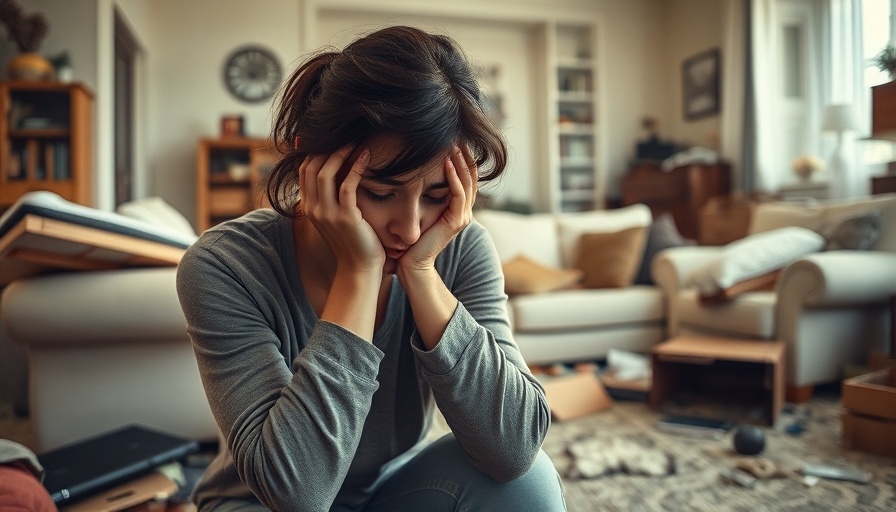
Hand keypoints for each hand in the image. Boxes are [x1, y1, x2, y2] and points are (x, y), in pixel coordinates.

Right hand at [299, 146, 384, 272]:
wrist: (360, 268)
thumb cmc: (354, 240)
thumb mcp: (337, 216)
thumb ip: (332, 196)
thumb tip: (336, 170)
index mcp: (309, 207)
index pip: (304, 170)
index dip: (315, 150)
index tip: (330, 137)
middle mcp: (314, 209)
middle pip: (311, 167)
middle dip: (326, 148)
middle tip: (345, 135)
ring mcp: (328, 214)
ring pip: (325, 173)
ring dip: (340, 153)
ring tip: (355, 142)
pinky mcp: (346, 218)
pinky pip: (347, 185)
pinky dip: (356, 168)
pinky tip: (366, 157)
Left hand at [398, 144, 477, 274]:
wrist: (412, 264)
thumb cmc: (411, 241)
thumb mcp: (419, 212)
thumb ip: (422, 196)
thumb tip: (412, 173)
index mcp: (457, 209)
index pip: (466, 178)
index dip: (462, 159)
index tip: (454, 140)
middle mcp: (464, 212)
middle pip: (471, 177)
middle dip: (465, 155)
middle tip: (458, 135)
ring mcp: (462, 217)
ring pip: (467, 182)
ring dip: (461, 162)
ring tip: (454, 144)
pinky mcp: (456, 221)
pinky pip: (459, 194)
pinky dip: (454, 177)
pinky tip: (447, 163)